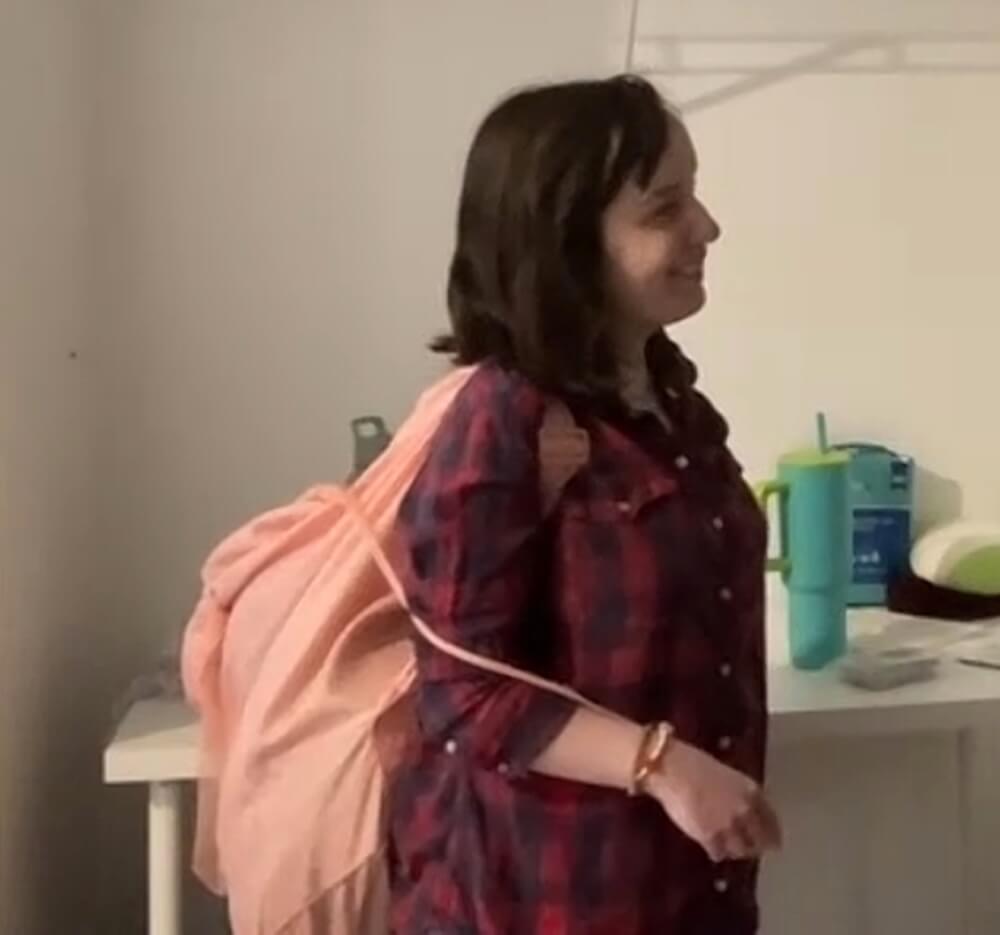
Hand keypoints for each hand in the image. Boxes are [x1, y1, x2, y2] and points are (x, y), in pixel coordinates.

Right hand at [645, 739, 782, 862]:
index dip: (773, 836)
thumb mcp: (728, 776)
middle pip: (759, 842)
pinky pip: (718, 854)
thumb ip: (741, 795)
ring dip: (734, 850)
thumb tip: (747, 812)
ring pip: (739, 851)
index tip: (774, 844)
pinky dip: (715, 852)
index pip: (772, 822)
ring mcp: (728, 825)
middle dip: (755, 847)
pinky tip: (711, 848)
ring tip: (727, 848)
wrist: (673, 768)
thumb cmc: (696, 764)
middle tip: (749, 850)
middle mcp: (745, 811)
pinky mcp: (709, 837)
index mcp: (752, 792)